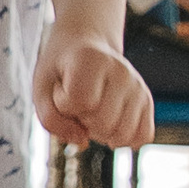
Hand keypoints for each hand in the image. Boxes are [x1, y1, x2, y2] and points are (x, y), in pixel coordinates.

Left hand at [34, 29, 152, 151]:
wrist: (84, 46)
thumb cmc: (60, 71)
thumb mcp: (41, 89)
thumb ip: (51, 119)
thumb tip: (83, 141)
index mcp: (92, 60)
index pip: (81, 101)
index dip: (64, 104)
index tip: (62, 88)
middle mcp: (121, 71)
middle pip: (104, 123)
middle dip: (83, 121)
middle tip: (78, 101)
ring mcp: (137, 86)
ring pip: (124, 134)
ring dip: (102, 133)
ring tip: (93, 111)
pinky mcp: (146, 100)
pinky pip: (143, 136)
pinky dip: (123, 139)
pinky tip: (110, 124)